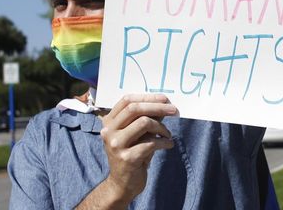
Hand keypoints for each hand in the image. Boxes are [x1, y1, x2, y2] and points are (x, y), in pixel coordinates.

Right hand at [81, 94, 176, 208]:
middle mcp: (109, 131)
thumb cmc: (133, 155)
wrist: (123, 184)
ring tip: (168, 135)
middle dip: (157, 107)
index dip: (147, 97)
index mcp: (109, 122)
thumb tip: (164, 105)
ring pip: (144, 123)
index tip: (165, 99)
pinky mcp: (127, 158)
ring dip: (162, 127)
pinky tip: (168, 145)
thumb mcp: (137, 135)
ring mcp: (116, 145)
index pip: (127, 100)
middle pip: (135, 109)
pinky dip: (164, 142)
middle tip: (174, 110)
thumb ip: (146, 119)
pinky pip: (151, 143)